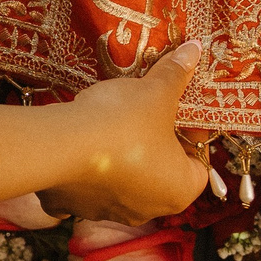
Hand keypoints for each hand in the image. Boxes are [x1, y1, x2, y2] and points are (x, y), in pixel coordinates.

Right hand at [0, 42, 212, 224]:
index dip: (193, 136)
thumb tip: (196, 49)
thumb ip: (176, 74)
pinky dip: (84, 171)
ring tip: (111, 127)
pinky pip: (85, 188)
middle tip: (147, 115)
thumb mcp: (155, 92)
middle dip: (155, 147)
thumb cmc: (123, 123)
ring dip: (120, 161)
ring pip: (122, 182)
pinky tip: (79, 149)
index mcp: (179, 191)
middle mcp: (149, 210)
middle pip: (160, 174)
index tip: (179, 112)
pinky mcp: (74, 205)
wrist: (60, 143)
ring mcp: (108, 212)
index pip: (199, 165)